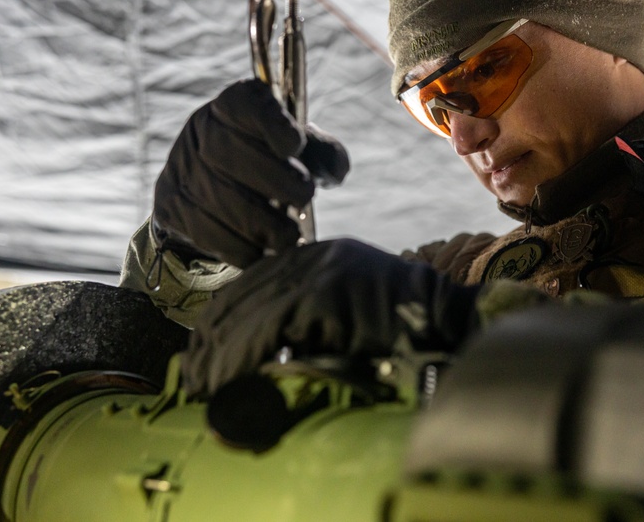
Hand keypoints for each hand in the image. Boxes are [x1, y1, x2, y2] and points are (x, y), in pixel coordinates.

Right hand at [152, 80, 348, 267]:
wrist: (215, 191)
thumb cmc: (269, 162)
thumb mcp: (299, 148)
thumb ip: (322, 152)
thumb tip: (334, 171)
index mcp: (234, 104)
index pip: (244, 104)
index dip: (268, 123)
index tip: (294, 145)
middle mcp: (202, 129)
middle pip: (227, 151)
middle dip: (272, 179)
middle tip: (303, 196)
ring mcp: (181, 166)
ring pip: (214, 195)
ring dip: (258, 222)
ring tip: (288, 237)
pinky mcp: (170, 204)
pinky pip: (202, 229)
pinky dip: (237, 247)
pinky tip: (260, 253)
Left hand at [182, 238, 480, 395]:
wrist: (449, 323)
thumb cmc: (402, 333)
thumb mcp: (344, 319)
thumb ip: (305, 326)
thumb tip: (257, 359)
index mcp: (316, 258)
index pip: (251, 285)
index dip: (219, 323)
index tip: (201, 358)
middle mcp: (313, 256)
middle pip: (243, 295)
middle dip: (211, 342)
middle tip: (194, 379)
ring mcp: (320, 269)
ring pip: (249, 312)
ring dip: (220, 356)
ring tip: (205, 388)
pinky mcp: (325, 290)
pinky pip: (266, 326)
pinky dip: (241, 357)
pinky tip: (226, 379)